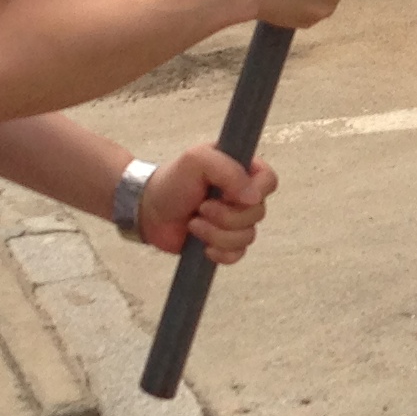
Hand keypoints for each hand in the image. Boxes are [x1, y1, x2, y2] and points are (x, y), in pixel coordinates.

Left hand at [139, 146, 276, 262]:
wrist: (147, 211)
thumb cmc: (171, 182)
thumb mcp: (197, 160)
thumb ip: (228, 169)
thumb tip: (254, 197)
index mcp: (240, 170)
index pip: (269, 180)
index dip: (257, 191)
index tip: (232, 195)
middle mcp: (241, 196)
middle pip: (259, 213)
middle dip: (227, 216)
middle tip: (202, 208)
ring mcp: (234, 221)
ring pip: (248, 236)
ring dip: (218, 233)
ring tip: (194, 224)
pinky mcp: (224, 243)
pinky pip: (238, 255)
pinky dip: (221, 252)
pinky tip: (203, 246)